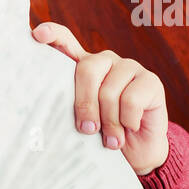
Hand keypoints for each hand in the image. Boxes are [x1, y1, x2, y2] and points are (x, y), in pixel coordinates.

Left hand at [30, 22, 169, 175]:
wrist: (136, 153)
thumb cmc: (100, 136)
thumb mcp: (79, 122)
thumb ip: (65, 108)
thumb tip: (49, 111)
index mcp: (82, 68)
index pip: (65, 41)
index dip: (52, 35)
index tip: (37, 35)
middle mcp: (105, 61)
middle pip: (87, 70)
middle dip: (85, 105)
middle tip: (87, 130)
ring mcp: (129, 67)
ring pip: (109, 91)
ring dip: (109, 122)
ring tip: (111, 139)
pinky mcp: (150, 80)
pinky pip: (131, 100)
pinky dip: (128, 121)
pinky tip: (130, 127)